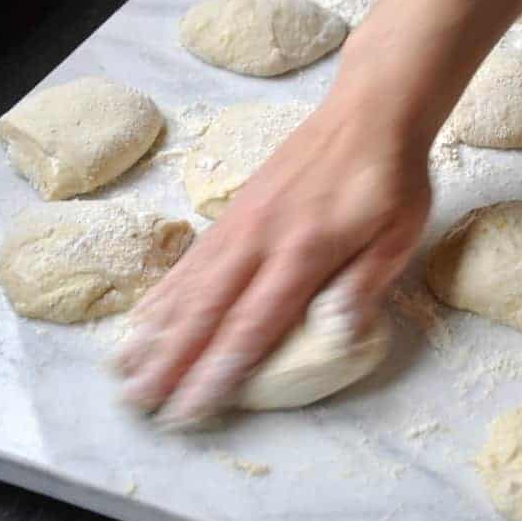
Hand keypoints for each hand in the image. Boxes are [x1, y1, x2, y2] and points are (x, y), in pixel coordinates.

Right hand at [113, 92, 431, 425]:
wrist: (369, 111)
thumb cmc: (390, 178)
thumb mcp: (398, 234)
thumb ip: (364, 284)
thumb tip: (337, 335)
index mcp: (303, 251)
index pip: (253, 324)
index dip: (220, 371)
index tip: (191, 408)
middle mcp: (260, 239)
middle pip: (206, 310)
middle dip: (170, 361)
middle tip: (138, 401)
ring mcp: (241, 223)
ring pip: (188, 285)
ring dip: (155, 330)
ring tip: (123, 366)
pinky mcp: (234, 212)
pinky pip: (191, 260)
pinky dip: (164, 292)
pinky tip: (146, 314)